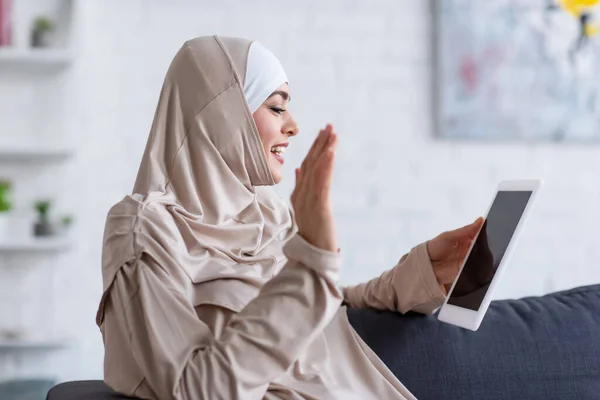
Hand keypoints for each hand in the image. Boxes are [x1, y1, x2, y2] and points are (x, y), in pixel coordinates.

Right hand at [291, 124, 337, 251]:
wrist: (312, 255)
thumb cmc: (313, 235)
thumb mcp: (304, 209)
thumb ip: (301, 188)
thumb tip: (299, 169)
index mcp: (299, 194)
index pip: (307, 166)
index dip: (314, 149)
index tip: (322, 133)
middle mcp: (302, 193)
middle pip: (310, 163)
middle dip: (319, 144)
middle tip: (329, 126)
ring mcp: (309, 199)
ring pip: (316, 169)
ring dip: (324, 149)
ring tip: (332, 133)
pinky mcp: (318, 205)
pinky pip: (322, 181)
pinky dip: (326, 165)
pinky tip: (331, 152)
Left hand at [427, 217, 484, 293]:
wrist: (425, 265)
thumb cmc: (434, 248)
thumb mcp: (449, 236)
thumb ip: (465, 230)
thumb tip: (480, 220)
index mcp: (465, 238)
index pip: (480, 234)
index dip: (486, 231)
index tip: (495, 227)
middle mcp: (469, 249)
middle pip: (483, 246)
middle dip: (488, 244)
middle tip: (491, 241)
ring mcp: (469, 260)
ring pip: (482, 257)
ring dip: (484, 255)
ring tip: (484, 252)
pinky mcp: (467, 271)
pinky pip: (477, 268)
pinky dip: (479, 266)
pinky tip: (479, 262)